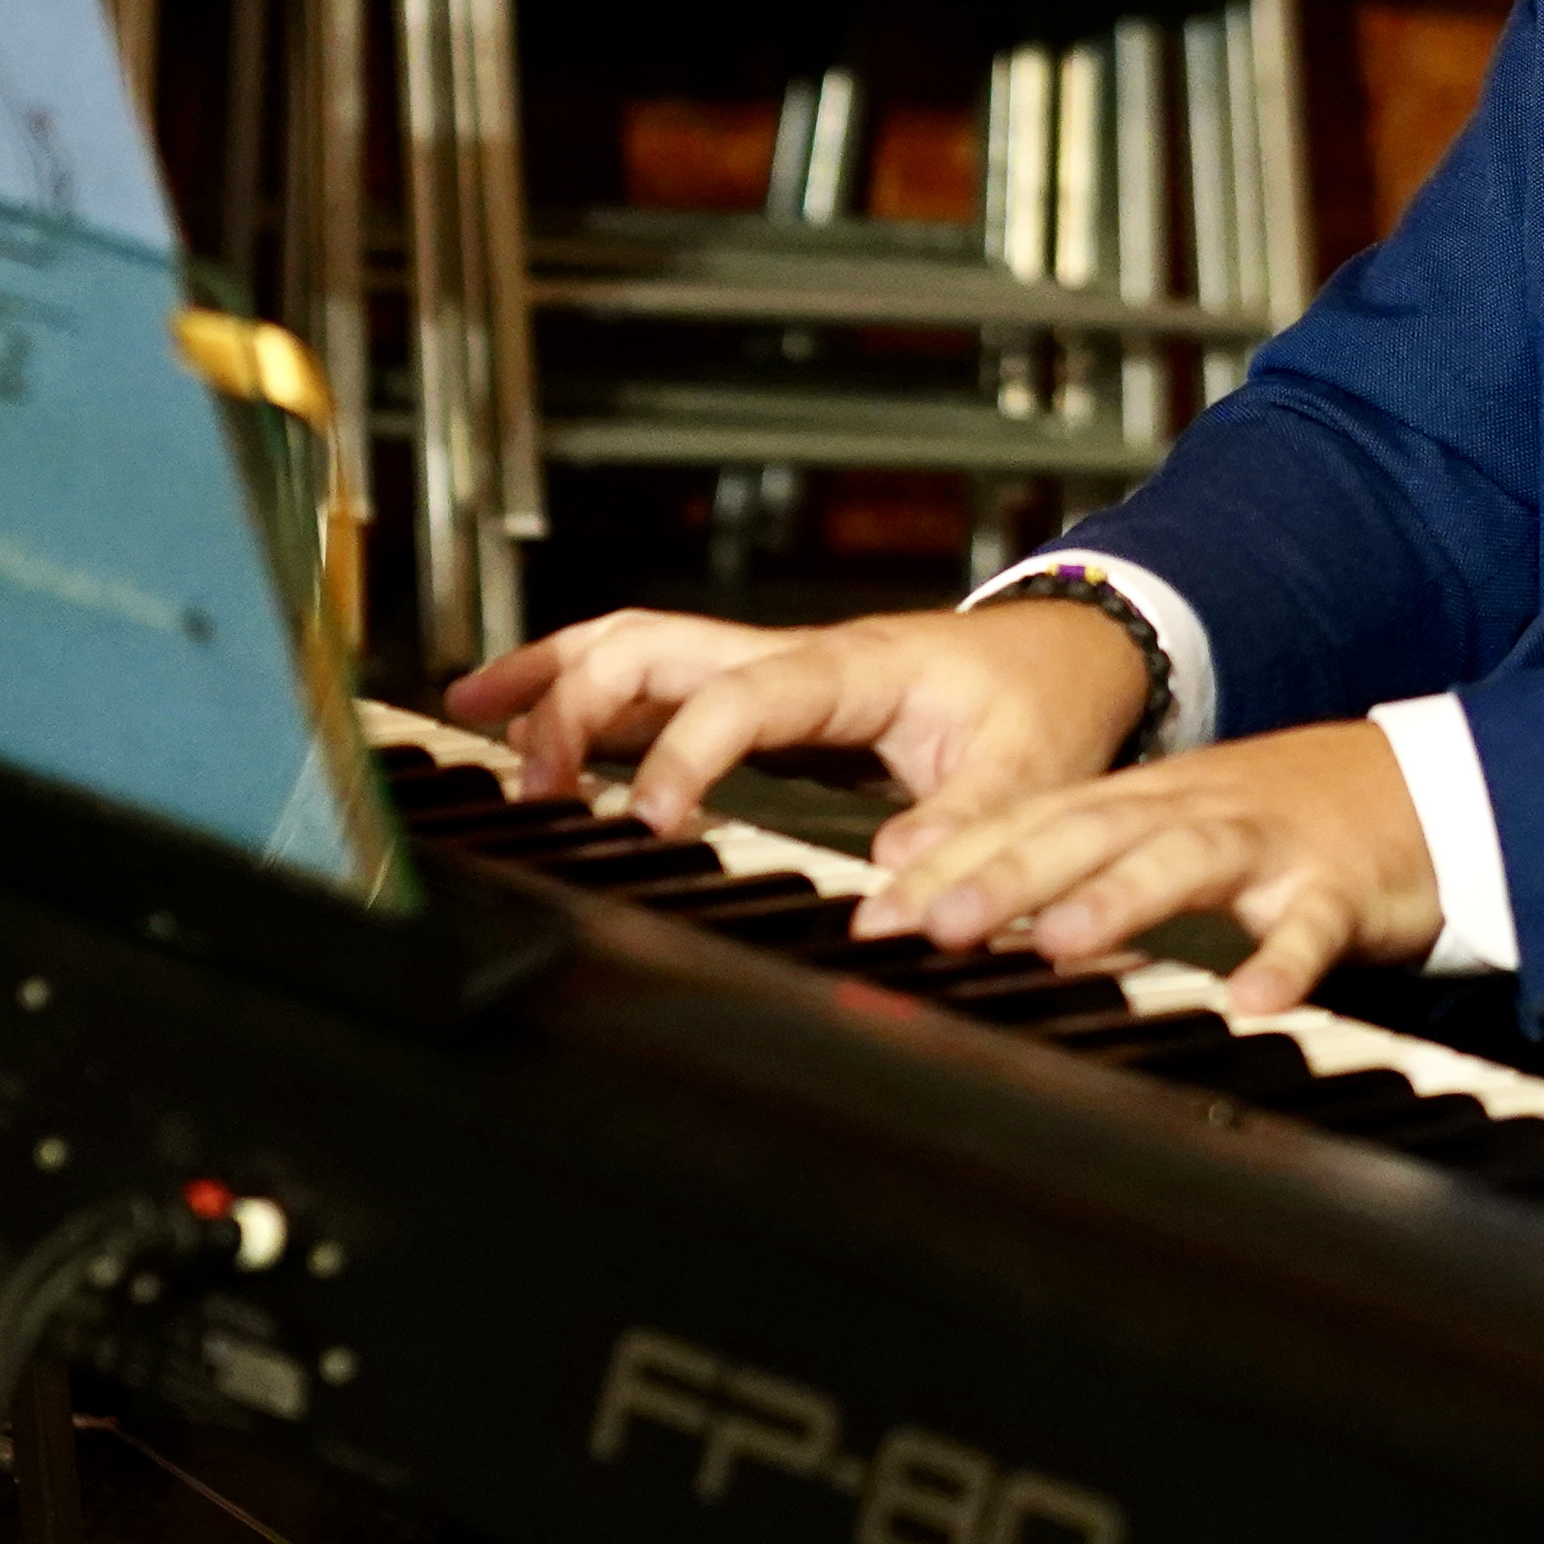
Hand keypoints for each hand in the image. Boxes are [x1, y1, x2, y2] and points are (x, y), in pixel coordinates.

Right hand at [442, 599, 1150, 844]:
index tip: (647, 819)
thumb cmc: (1046, 701)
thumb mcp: (1031, 773)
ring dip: (553, 679)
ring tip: (471, 723)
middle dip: (577, 702)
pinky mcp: (763, 687)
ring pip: (638, 645)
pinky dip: (578, 687)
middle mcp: (796, 654)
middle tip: (529, 784)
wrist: (1072, 649)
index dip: (683, 753)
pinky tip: (520, 721)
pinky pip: (656, 672)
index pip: (739, 695)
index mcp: (852, 667)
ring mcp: (772, 664)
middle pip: (654, 646)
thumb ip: (966, 834)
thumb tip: (891, 898)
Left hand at [850, 722, 1440, 1014]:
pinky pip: (1313, 926)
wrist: (1435, 785)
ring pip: (1186, 860)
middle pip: (1090, 830)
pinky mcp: (1343, 884)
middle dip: (1005, 876)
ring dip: (1120, 899)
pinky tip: (1253, 1001)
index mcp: (1147, 801)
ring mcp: (1271, 841)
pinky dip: (1284, 960)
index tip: (875, 910)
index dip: (953, 860)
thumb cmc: (1290, 824)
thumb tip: (968, 915)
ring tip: (1058, 944)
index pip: (1034, 820)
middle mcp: (1195, 810)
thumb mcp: (1179, 832)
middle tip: (929, 923)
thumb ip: (1087, 866)